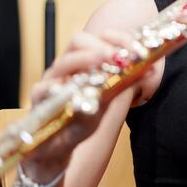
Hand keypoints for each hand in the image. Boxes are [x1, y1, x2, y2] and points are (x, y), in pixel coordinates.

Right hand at [22, 30, 136, 180]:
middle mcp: (67, 67)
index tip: (137, 50)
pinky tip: (71, 88)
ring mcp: (51, 81)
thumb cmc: (82, 118)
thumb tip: (149, 69)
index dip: (119, 39)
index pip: (100, 38)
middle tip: (118, 56)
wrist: (58, 148)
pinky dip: (57, 87)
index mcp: (85, 61)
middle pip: (79, 41)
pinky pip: (43, 89)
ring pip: (63, 61)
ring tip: (102, 60)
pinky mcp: (38, 100)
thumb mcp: (109, 99)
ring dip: (84, 59)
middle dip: (101, 46)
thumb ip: (126, 83)